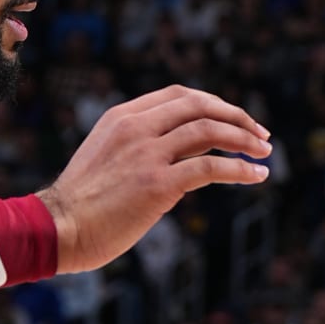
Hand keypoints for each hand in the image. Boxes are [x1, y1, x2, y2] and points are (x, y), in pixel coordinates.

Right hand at [39, 86, 271, 273]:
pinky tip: (257, 176)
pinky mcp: (158, 184)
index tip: (236, 119)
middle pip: (200, 106)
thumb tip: (184, 160)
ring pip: (210, 131)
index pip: (179, 95)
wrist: (59, 228)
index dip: (214, 103)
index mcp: (122, 117)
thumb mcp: (108, 158)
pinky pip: (211, 168)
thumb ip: (141, 148)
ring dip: (244, 140)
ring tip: (265, 153)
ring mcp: (147, 154)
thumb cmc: (82, 204)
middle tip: (261, 134)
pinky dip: (240, 170)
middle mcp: (136, 128)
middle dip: (237, 117)